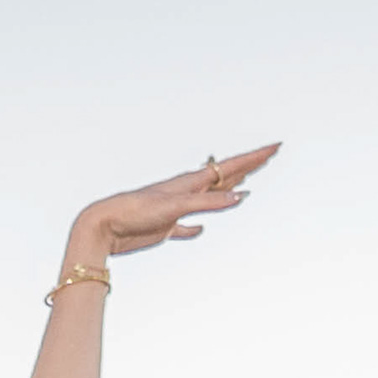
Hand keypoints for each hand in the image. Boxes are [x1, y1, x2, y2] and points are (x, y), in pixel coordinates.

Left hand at [67, 143, 276, 265]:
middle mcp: (185, 191)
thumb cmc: (134, 212)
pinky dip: (195, 228)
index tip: (275, 147)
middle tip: (268, 156)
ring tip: (244, 183)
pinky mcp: (163, 228)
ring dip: (227, 190)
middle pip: (223, 177)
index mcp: (189, 182)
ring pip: (208, 197)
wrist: (102, 226)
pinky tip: (199, 230)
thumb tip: (240, 198)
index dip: (254, 158)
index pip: (229, 167)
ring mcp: (175, 209)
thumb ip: (207, 203)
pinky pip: (185, 228)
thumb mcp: (174, 206)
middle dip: (248, 167)